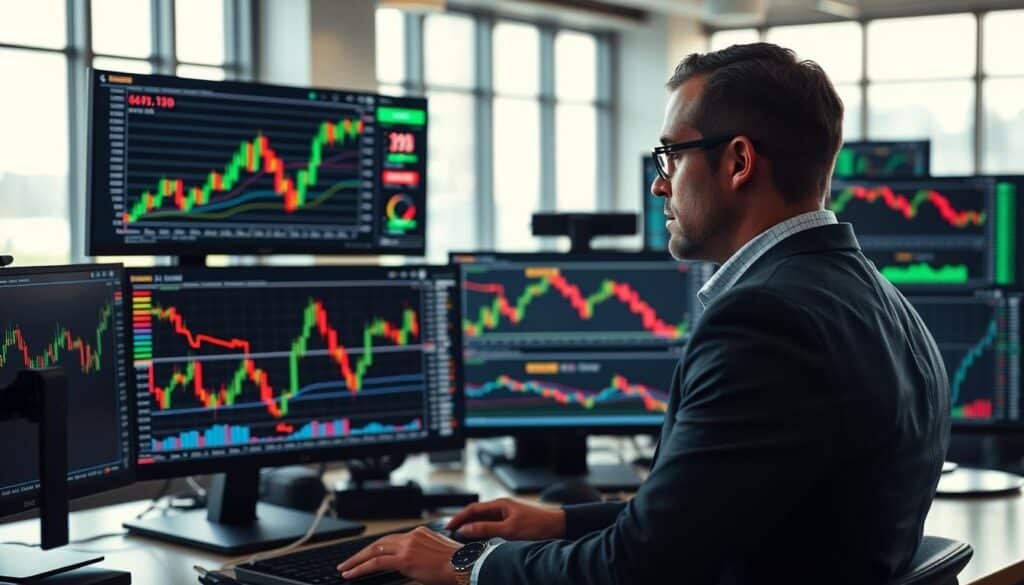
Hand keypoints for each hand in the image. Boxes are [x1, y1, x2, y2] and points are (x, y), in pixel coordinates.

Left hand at [337, 526, 459, 584]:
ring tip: (345, 568)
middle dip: (363, 552)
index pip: (393, 539)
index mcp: (421, 533)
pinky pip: (376, 562)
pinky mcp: (405, 558)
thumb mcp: (437, 555)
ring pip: (374, 551)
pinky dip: (361, 567)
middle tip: (349, 561)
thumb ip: (422, 556)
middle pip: (380, 542)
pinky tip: (351, 573)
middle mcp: (412, 535)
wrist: (466, 565)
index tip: (368, 555)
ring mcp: (408, 546)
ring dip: (357, 560)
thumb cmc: (457, 564)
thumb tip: (412, 566)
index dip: (378, 548)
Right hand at [446, 497, 565, 540]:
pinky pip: (492, 528)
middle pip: (476, 515)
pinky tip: (479, 542)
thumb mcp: (510, 529)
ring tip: (460, 540)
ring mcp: (506, 516)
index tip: (448, 528)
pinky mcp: (511, 524)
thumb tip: (466, 529)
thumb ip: (486, 529)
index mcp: (500, 504)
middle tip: (450, 535)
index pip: (472, 509)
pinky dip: (482, 533)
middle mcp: (501, 508)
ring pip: (483, 522)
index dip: (458, 518)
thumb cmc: (537, 525)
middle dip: (462, 524)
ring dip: (472, 529)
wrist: (558, 527)